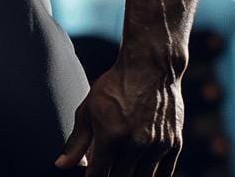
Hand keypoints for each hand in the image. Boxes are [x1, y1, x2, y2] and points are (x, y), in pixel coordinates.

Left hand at [55, 63, 182, 176]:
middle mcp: (135, 144)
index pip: (98, 176)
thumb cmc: (114, 87)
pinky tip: (139, 173)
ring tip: (120, 172)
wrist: (151, 68)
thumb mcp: (88, 110)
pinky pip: (163, 174)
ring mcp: (157, 146)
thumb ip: (76, 142)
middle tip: (104, 173)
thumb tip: (61, 165)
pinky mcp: (174, 144)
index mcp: (110, 136)